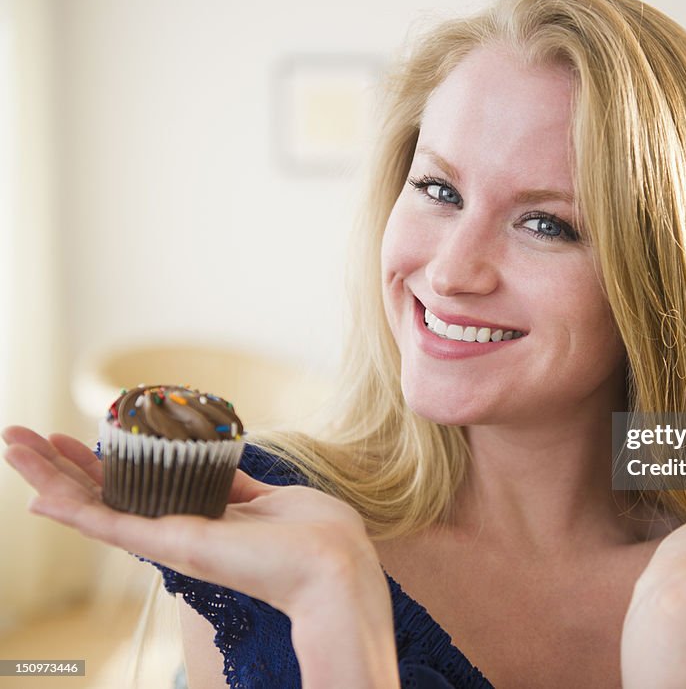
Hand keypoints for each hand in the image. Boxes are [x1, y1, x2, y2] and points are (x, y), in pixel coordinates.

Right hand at [2, 425, 399, 687]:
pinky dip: (71, 507)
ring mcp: (170, 539)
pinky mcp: (172, 545)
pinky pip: (110, 525)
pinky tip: (37, 491)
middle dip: (62, 465)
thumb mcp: (273, 500)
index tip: (79, 437)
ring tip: (11, 446)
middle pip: (106, 493)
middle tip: (18, 436)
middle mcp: (178, 529)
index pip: (141, 485)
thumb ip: (239, 488)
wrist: (334, 567)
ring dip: (49, 476)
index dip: (107, 462)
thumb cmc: (317, 536)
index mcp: (202, 516)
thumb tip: (223, 467)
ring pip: (94, 506)